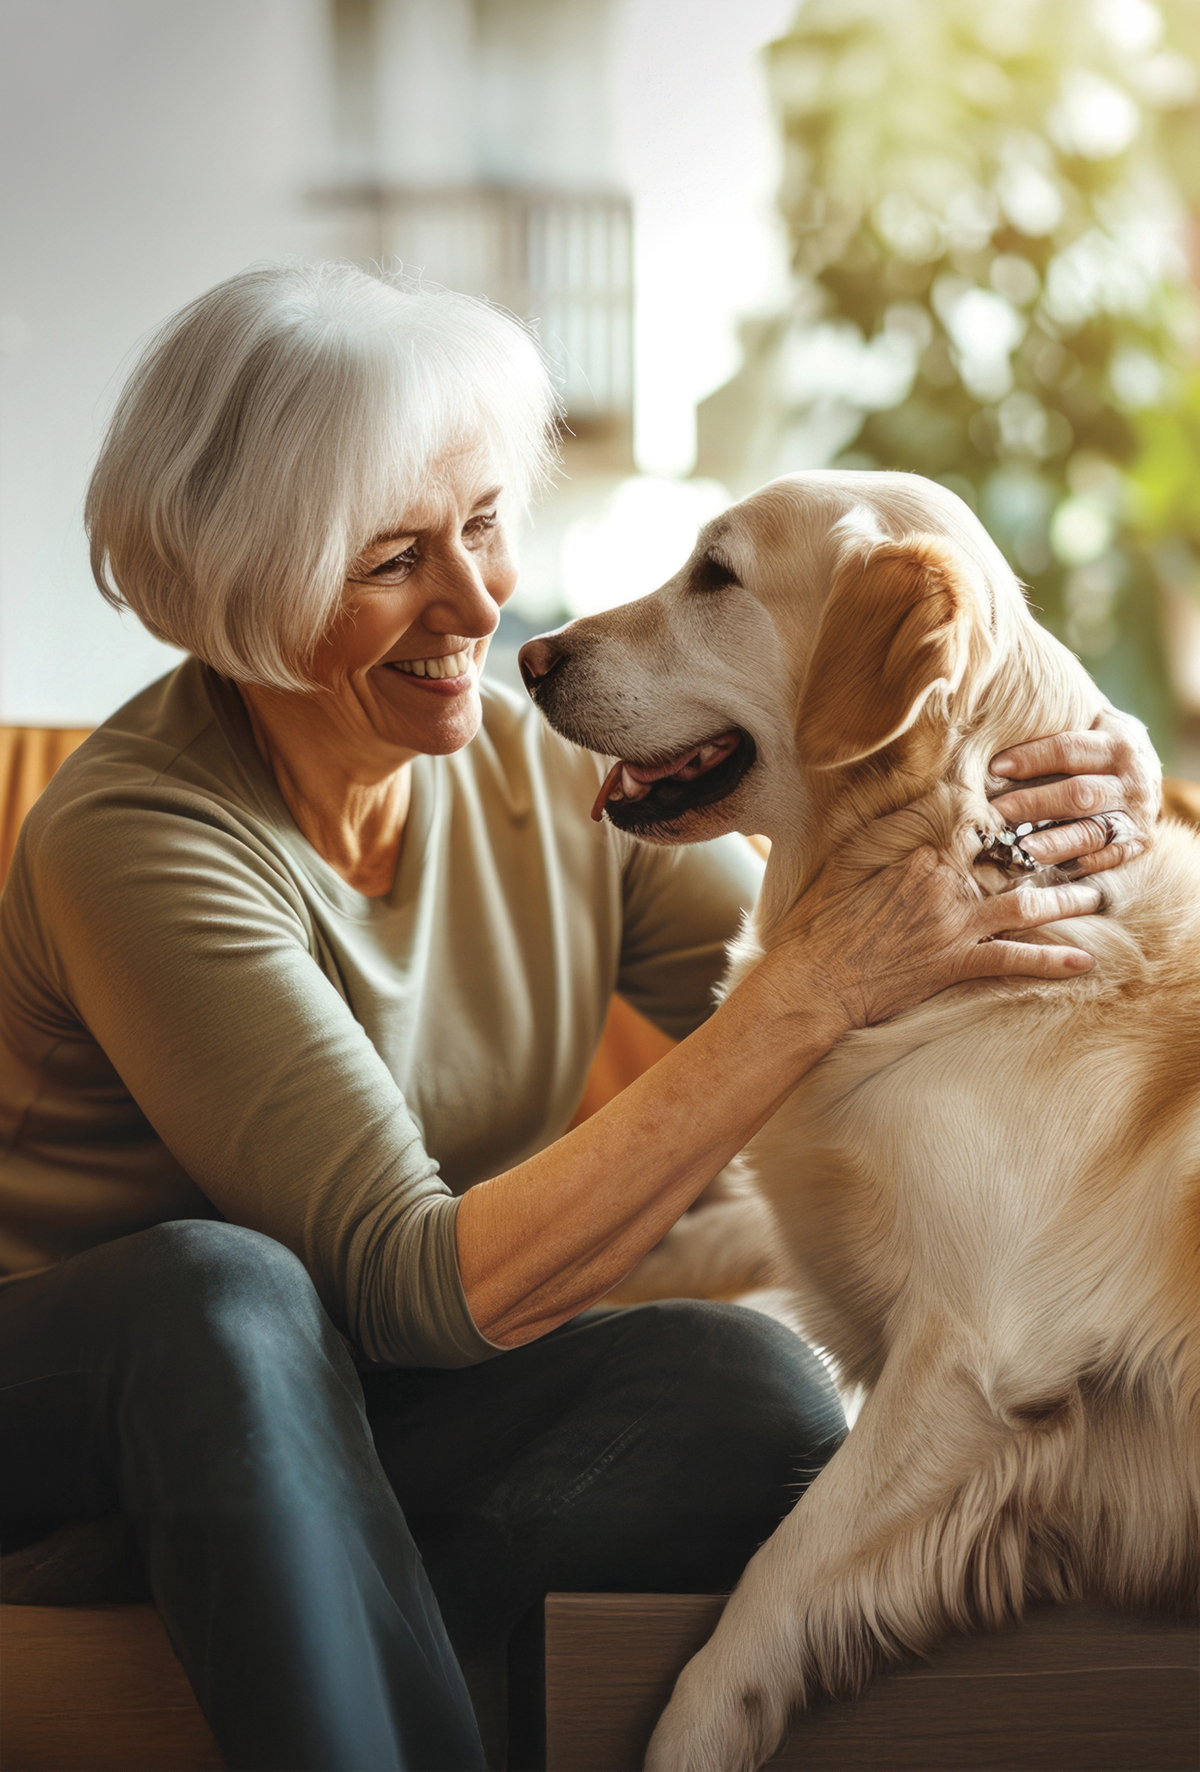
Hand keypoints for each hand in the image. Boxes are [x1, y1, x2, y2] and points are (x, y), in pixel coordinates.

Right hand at [768, 840, 1100, 1032]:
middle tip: (1083, 844)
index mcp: (922, 854)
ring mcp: (955, 925)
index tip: (1032, 809)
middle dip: (1052, 851)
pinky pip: (1015, 960)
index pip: (979, 823)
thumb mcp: (847, 860)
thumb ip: (879, 829)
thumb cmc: (822, 921)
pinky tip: (1083, 962)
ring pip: (1027, 907)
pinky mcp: (957, 963)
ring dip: (1066, 902)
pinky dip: (1052, 962)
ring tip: (1095, 896)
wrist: (816, 978)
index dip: (1009, 816)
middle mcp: (946, 884)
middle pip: (1013, 861)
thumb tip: (896, 797)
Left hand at [989, 707, 1159, 878]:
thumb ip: (1057, 726)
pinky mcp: (1137, 844)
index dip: (1031, 758)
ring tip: (1022, 846)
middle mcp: (1133, 780)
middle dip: (1034, 803)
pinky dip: (1077, 864)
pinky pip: (1106, 858)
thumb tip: (995, 729)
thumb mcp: (1091, 724)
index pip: (1069, 749)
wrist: (1148, 776)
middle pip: (1079, 793)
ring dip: (1054, 842)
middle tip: (997, 810)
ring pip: (1091, 831)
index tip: (995, 768)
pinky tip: (1047, 865)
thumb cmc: (1100, 748)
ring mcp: (1137, 815)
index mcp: (1118, 743)